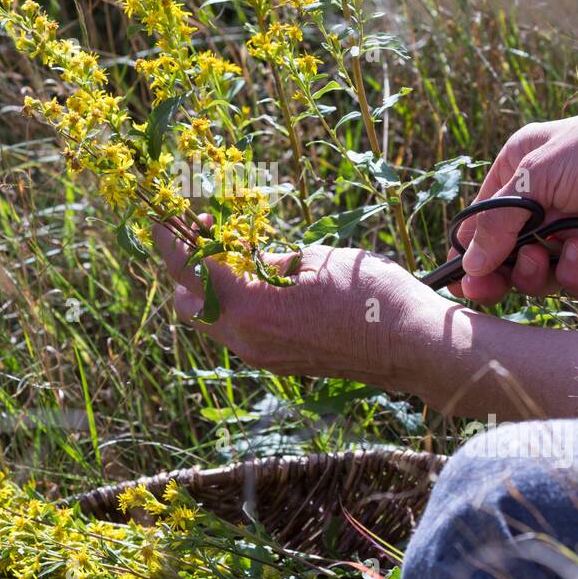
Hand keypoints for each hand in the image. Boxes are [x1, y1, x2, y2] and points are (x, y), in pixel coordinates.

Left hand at [154, 223, 440, 390]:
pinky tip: (264, 280)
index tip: (163, 216)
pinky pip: (240, 330)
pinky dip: (237, 304)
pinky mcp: (278, 362)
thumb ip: (270, 260)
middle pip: (188, 303)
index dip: (170, 240)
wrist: (413, 345)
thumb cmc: (372, 295)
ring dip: (214, 286)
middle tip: (209, 232)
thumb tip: (247, 260)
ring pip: (212, 320)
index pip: (189, 271)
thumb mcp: (316, 260)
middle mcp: (247, 339)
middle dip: (187, 267)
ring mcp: (262, 356)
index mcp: (251, 309)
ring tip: (240, 253)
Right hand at [451, 98, 577, 303]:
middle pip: (510, 253)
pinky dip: (575, 274)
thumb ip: (497, 223)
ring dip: (539, 272)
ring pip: (542, 272)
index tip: (460, 279)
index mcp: (522, 170)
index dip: (471, 251)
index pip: (484, 219)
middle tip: (491, 290)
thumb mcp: (537, 176)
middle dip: (503, 271)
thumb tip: (469, 265)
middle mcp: (547, 200)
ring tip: (547, 257)